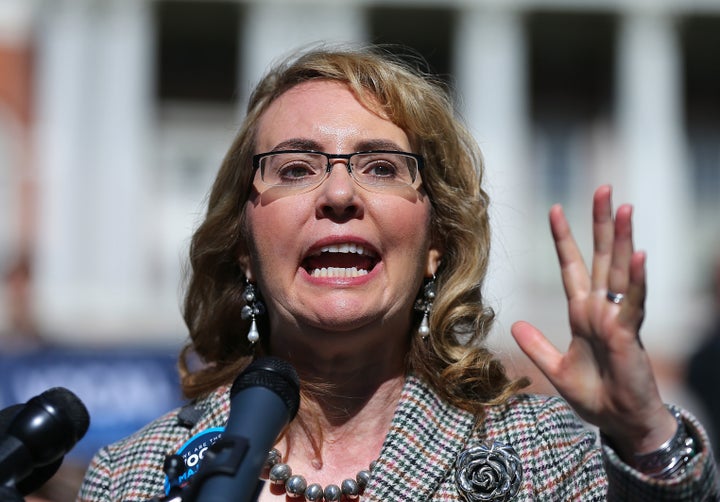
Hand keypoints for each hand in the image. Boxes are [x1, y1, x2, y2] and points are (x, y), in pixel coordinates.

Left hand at [511, 185, 675, 457]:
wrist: (619, 422)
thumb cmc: (595, 395)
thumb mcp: (555, 369)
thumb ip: (536, 346)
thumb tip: (515, 324)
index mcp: (582, 313)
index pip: (571, 267)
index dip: (563, 239)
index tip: (554, 209)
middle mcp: (601, 309)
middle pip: (600, 257)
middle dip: (601, 224)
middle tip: (604, 189)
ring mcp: (617, 318)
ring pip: (619, 270)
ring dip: (622, 239)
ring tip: (624, 207)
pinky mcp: (629, 335)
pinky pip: (632, 303)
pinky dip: (634, 280)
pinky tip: (637, 255)